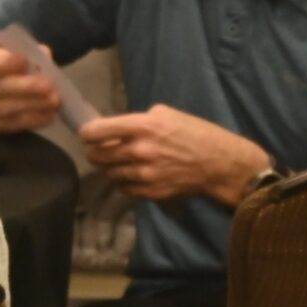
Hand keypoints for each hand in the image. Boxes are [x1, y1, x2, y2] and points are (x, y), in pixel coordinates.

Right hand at [0, 36, 59, 133]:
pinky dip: (30, 121)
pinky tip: (48, 115)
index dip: (0, 63)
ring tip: (55, 101)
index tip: (25, 61)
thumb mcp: (1, 36)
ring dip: (31, 106)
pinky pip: (7, 126)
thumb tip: (43, 54)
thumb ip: (20, 41)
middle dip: (23, 88)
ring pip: (2, 111)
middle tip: (49, 86)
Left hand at [79, 105, 269, 204]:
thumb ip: (139, 120)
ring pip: (109, 173)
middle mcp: (139, 150)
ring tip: (121, 162)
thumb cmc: (197, 133)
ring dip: (111, 167)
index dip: (87, 133)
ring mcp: (143, 174)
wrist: (220, 164)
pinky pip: (124, 187)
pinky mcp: (150, 192)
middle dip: (95, 152)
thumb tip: (116, 128)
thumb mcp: (168, 114)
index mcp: (143, 126)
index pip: (96, 132)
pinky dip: (125, 181)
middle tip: (100, 149)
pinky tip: (135, 174)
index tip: (87, 134)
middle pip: (96, 155)